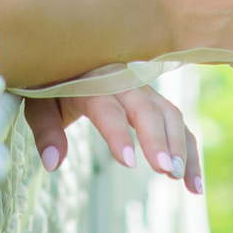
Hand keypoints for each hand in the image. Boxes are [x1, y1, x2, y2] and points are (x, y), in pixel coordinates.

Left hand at [23, 87, 201, 193]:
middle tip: (166, 170)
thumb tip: (52, 164)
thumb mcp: (38, 102)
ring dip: (180, 145)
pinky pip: (176, 122)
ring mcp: (142, 88)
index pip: (107, 108)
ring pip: (169, 113)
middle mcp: (122, 82)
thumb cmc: (50, 80)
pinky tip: (193, 182)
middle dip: (159, 139)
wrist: (66, 49)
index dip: (118, 134)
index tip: (128, 162)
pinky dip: (188, 149)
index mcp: (90, 81)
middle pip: (147, 109)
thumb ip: (47, 131)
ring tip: (181, 179)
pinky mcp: (153, 99)